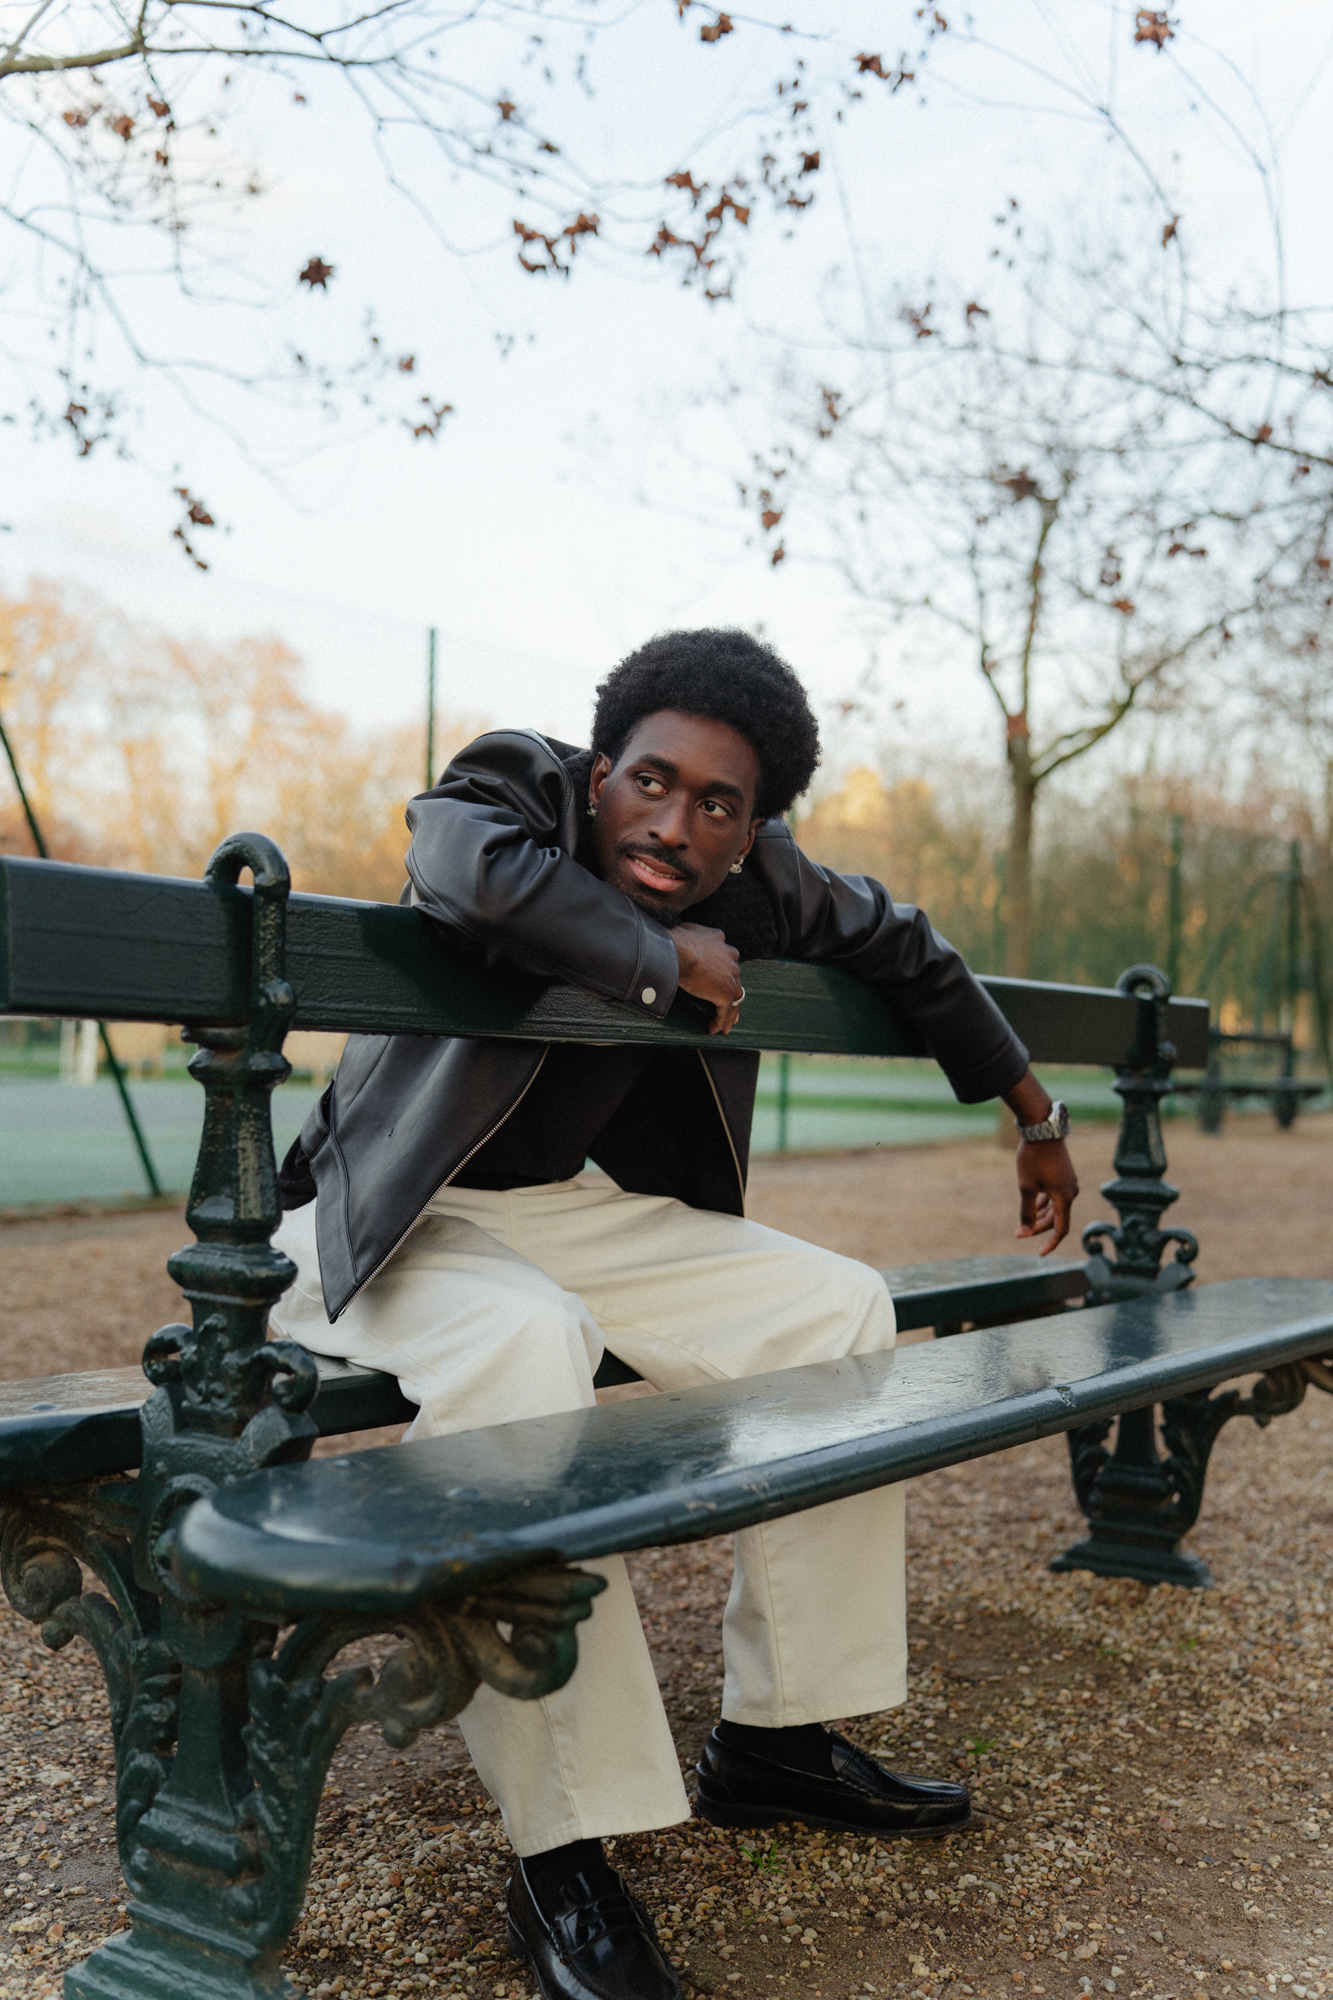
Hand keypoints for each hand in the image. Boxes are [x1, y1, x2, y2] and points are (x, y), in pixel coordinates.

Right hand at [673, 922, 743, 1034]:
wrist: (678, 951)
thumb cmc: (673, 941)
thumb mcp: (683, 932)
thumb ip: (688, 935)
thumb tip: (677, 937)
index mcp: (719, 940)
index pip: (724, 955)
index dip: (722, 968)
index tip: (718, 977)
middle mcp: (730, 956)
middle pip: (734, 977)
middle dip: (732, 990)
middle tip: (728, 1003)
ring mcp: (730, 976)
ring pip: (735, 996)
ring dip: (731, 1010)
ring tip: (726, 1023)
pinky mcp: (725, 993)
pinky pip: (726, 1011)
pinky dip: (721, 1021)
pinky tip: (715, 1029)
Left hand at [1015, 1138, 1079, 1254]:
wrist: (1042, 1129)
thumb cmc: (1033, 1158)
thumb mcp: (1026, 1187)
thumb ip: (1026, 1212)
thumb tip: (1023, 1233)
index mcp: (1065, 1198)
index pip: (1061, 1230)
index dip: (1051, 1244)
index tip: (1040, 1254)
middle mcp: (1071, 1192)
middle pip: (1056, 1219)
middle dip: (1038, 1228)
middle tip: (1019, 1231)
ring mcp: (1069, 1183)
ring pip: (1056, 1208)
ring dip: (1041, 1216)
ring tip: (1024, 1220)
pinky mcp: (1064, 1175)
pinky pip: (1056, 1196)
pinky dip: (1044, 1204)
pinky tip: (1033, 1205)